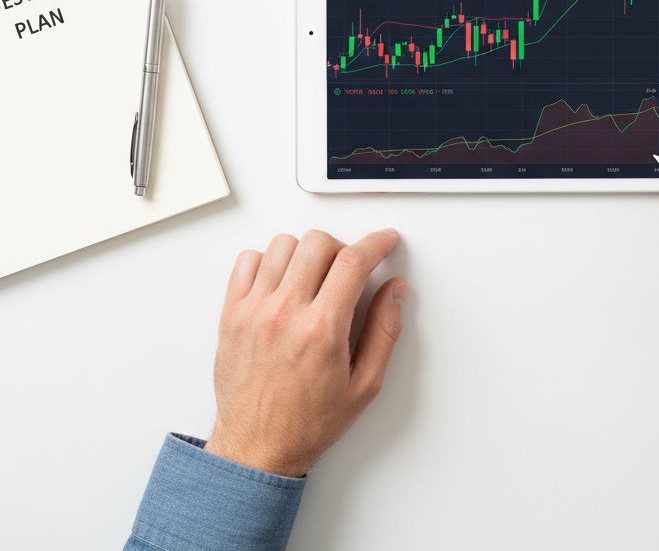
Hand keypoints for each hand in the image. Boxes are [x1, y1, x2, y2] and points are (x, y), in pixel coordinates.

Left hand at [203, 228, 406, 476]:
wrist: (256, 449)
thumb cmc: (306, 422)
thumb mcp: (365, 385)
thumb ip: (385, 331)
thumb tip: (394, 292)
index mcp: (321, 331)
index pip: (353, 261)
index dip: (376, 243)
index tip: (384, 241)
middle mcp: (284, 314)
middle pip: (318, 243)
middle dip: (343, 248)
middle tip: (349, 269)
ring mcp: (253, 311)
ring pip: (283, 245)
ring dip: (306, 252)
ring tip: (314, 276)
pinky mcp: (231, 314)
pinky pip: (247, 261)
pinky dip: (268, 261)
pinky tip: (282, 281)